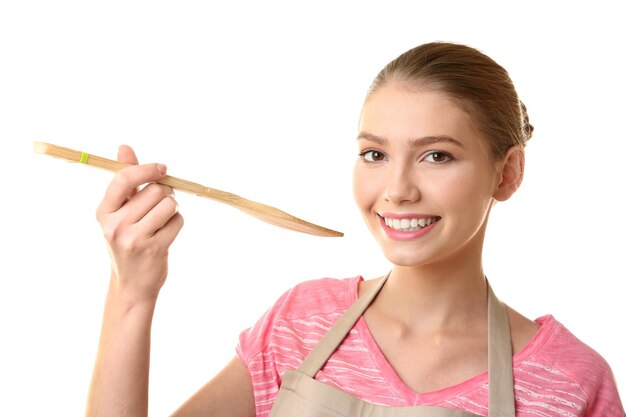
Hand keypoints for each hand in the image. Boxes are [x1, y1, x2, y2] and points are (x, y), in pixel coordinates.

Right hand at [96, 145, 183, 302]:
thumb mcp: (120, 212)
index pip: (124, 179)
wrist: (132, 284)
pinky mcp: (154, 248)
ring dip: (172, 209)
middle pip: (155, 191)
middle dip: (165, 193)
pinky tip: (166, 234)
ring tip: (162, 220)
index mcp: (104, 212)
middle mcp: (115, 225)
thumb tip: (124, 147)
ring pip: (169, 204)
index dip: (146, 169)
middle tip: (160, 205)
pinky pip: (177, 221)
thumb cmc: (128, 240)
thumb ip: (125, 180)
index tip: (162, 168)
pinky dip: (177, 223)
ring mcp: (134, 238)